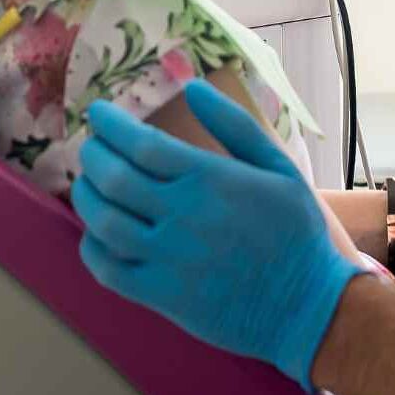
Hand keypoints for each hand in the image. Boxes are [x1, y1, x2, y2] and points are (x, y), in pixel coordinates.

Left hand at [73, 80, 367, 391]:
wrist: (309, 308)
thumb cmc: (296, 230)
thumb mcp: (277, 165)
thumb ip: (234, 123)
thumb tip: (192, 87)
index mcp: (208, 179)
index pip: (141, 143)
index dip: (111, 124)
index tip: (98, 112)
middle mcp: (182, 216)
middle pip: (115, 178)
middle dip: (94, 155)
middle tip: (91, 145)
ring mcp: (169, 259)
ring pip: (105, 222)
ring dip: (86, 197)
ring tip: (86, 183)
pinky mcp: (163, 297)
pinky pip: (110, 271)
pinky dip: (92, 248)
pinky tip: (94, 233)